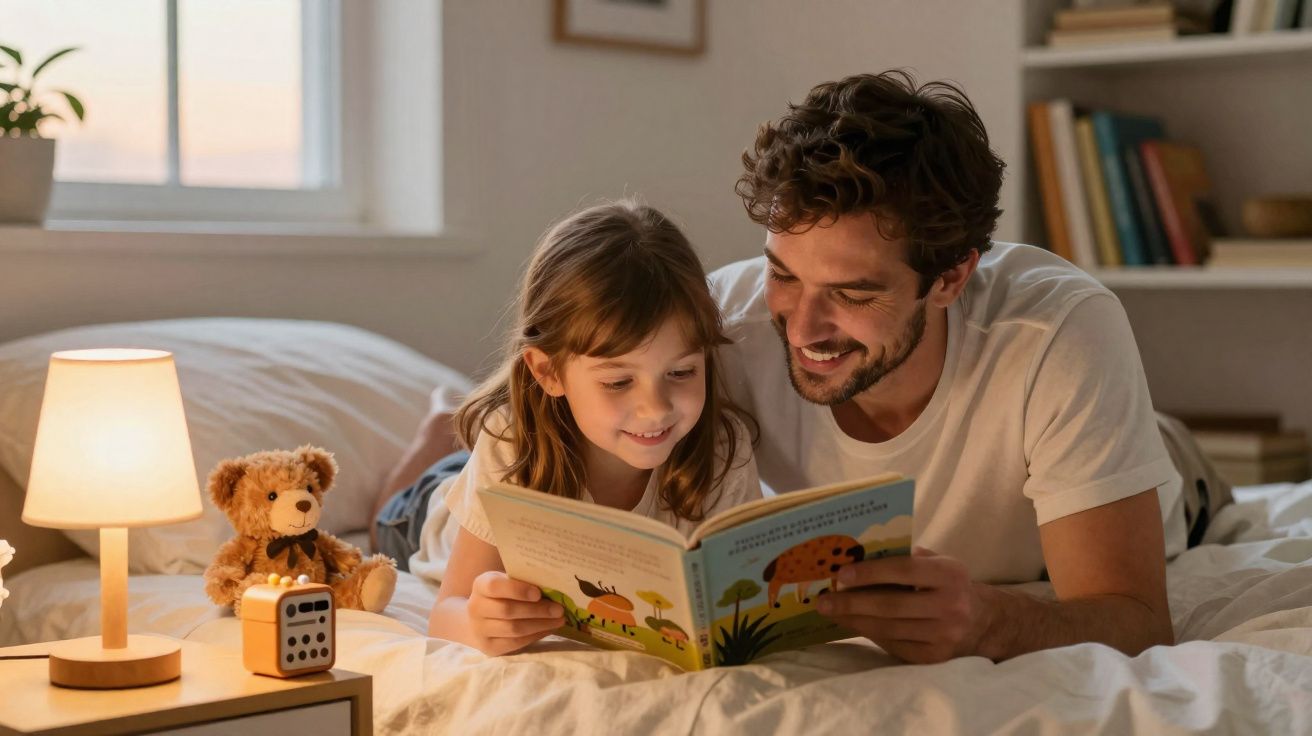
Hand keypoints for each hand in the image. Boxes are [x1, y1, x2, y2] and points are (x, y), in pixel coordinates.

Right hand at [465, 571, 564, 656]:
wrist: (480, 618)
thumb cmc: (502, 594)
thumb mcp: (507, 581)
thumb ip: (523, 581)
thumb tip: (552, 587)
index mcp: (480, 585)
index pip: (495, 586)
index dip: (517, 590)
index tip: (538, 593)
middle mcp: (475, 608)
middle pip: (507, 611)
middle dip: (537, 610)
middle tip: (559, 609)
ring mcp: (480, 630)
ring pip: (513, 629)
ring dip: (540, 625)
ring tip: (559, 620)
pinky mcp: (489, 647)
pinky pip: (515, 643)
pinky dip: (535, 636)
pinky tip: (548, 629)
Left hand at [815, 546, 989, 663]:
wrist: (982, 621)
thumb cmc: (949, 584)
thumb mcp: (938, 562)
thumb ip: (906, 557)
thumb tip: (859, 555)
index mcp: (950, 574)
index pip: (904, 571)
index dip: (870, 573)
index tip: (841, 575)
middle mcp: (951, 606)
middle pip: (891, 606)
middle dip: (852, 603)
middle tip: (824, 600)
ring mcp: (944, 635)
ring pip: (888, 629)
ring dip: (855, 620)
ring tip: (831, 612)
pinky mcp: (934, 657)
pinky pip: (894, 645)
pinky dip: (870, 634)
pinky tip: (853, 624)